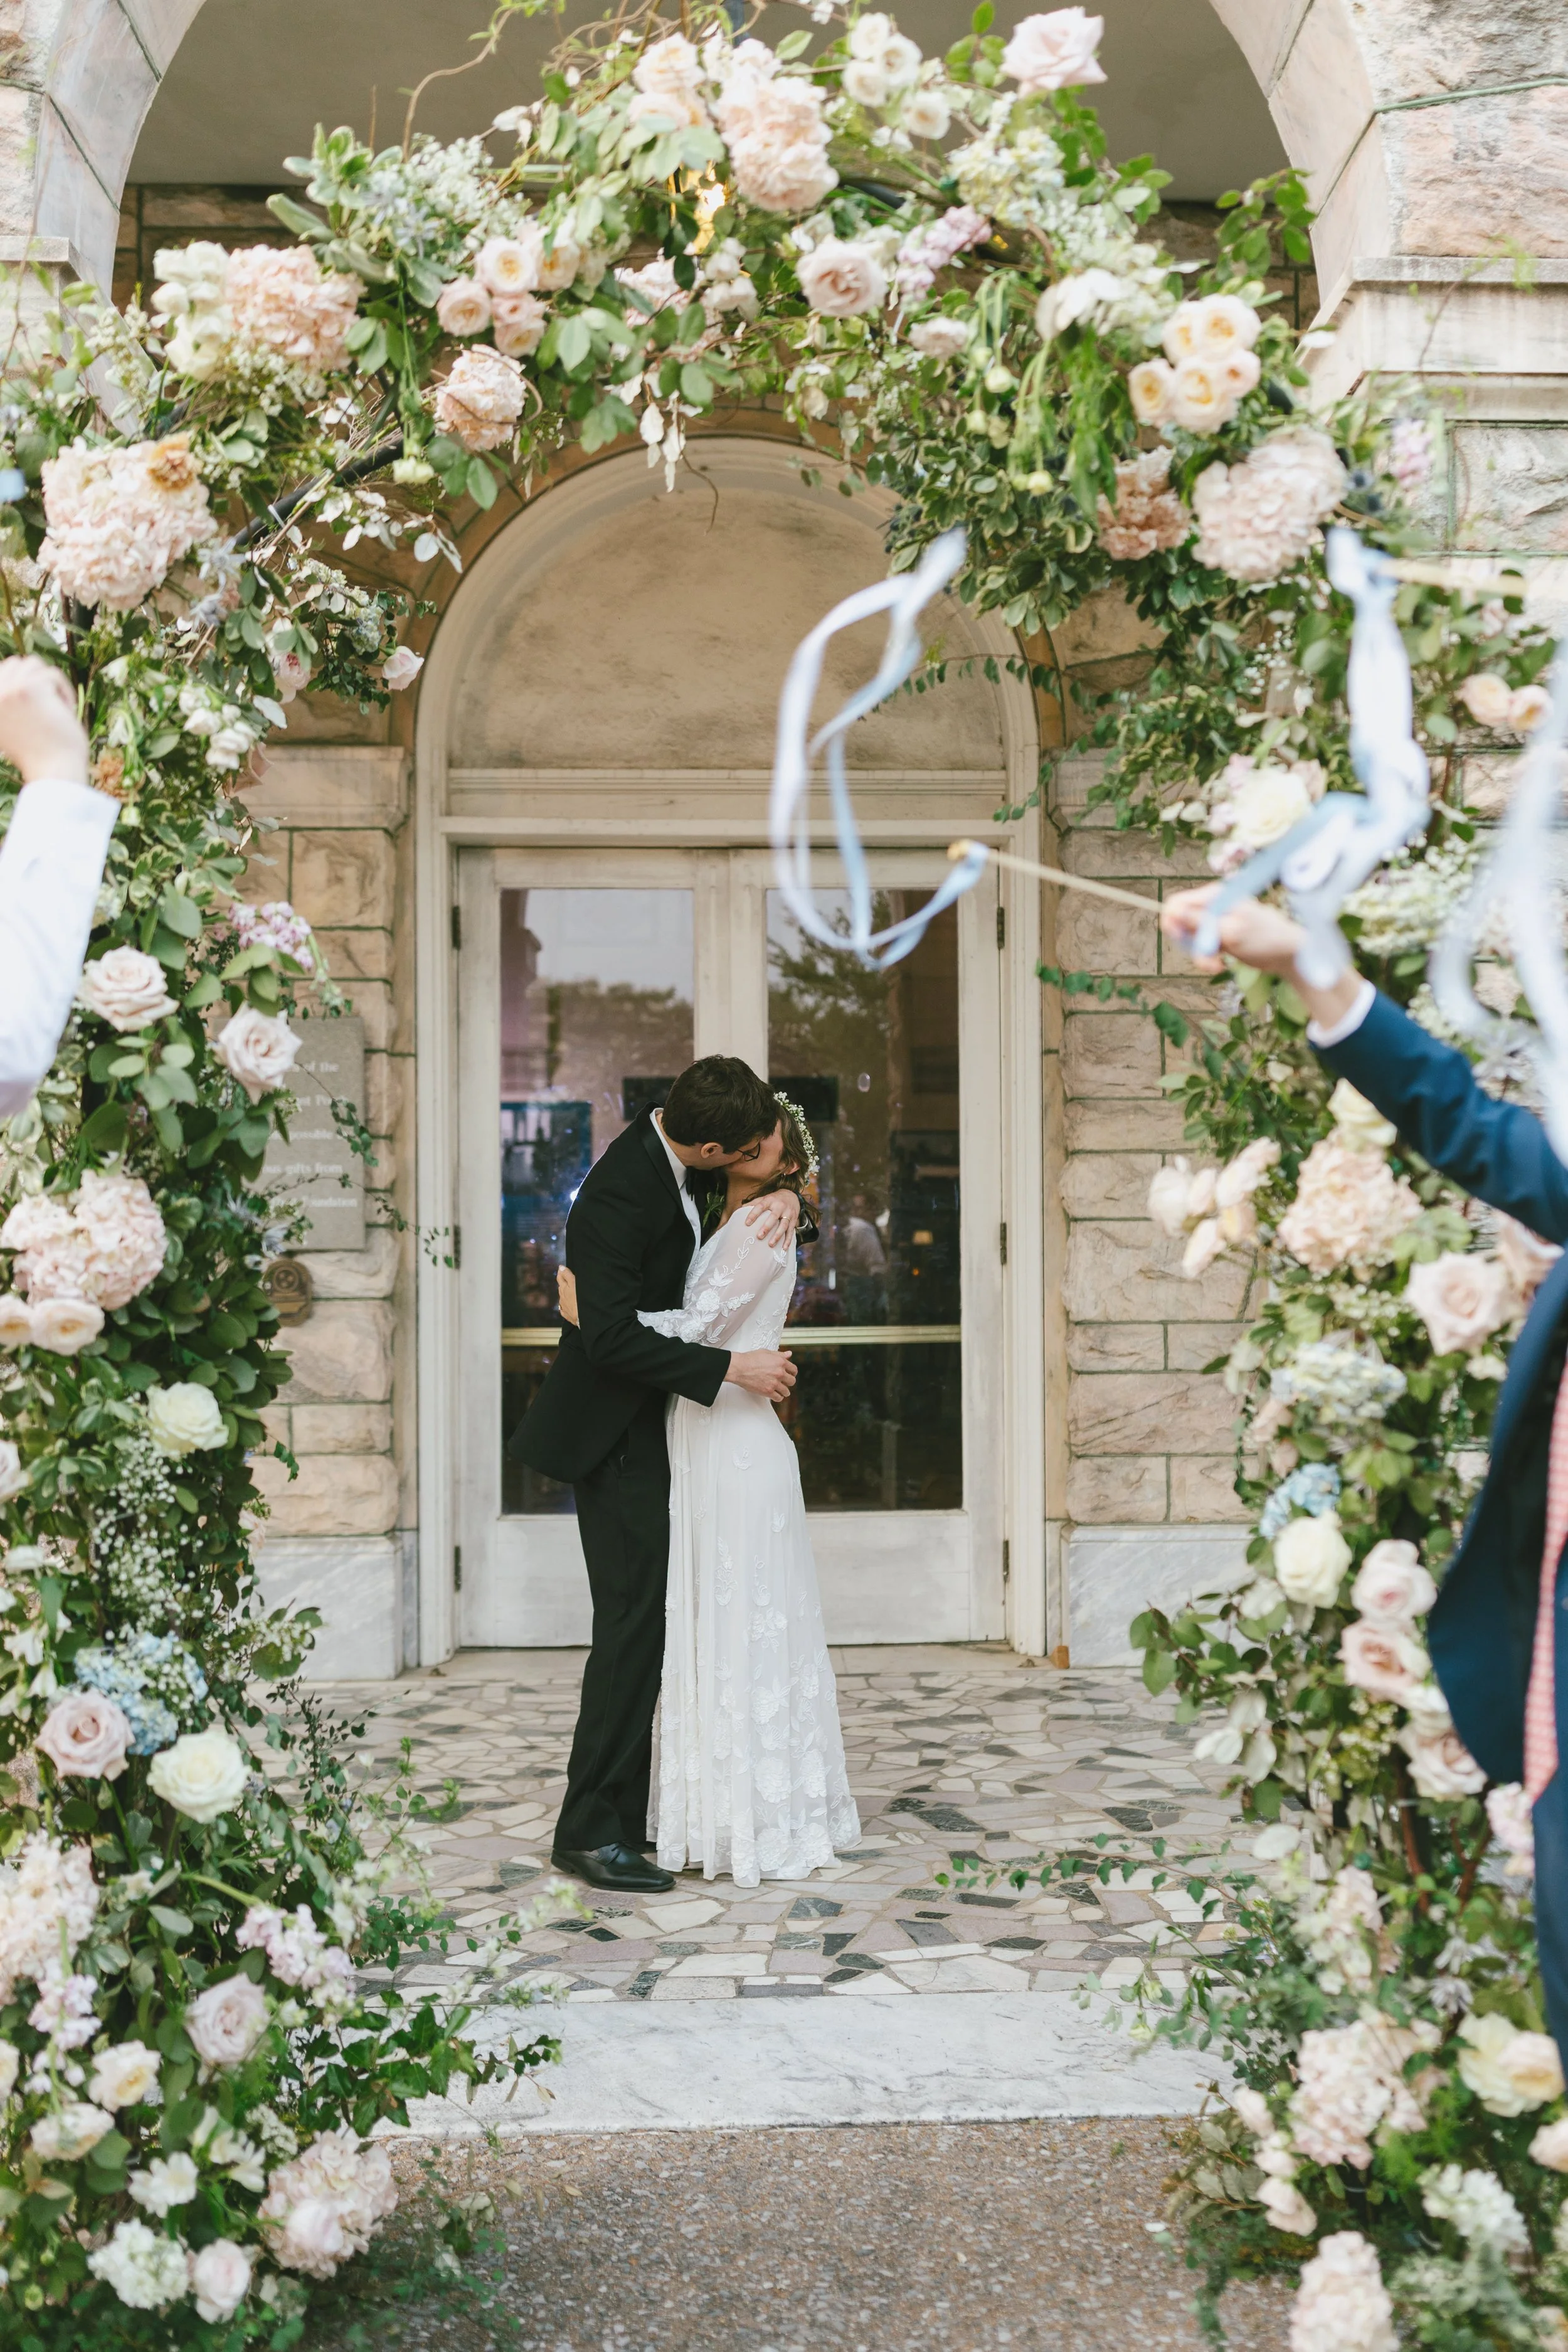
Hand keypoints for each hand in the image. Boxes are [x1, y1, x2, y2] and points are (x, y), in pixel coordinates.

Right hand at [0, 656, 87, 785]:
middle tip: (48, 709)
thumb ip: (9, 703)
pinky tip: (65, 713)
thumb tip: (15, 667)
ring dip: (51, 685)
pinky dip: (64, 692)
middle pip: (16, 664)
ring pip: (34, 664)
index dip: (23, 682)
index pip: (1, 671)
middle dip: (37, 681)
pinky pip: (52, 674)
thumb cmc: (41, 755)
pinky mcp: (28, 689)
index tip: (38, 706)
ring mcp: (7, 691)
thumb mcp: (14, 727)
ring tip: (56, 710)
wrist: (54, 772)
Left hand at [556, 1265, 578, 1327]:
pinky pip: (565, 1309)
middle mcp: (562, 1297)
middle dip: (563, 1282)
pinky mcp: (568, 1315)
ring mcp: (564, 1307)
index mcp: (564, 1288)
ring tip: (568, 1291)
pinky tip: (568, 1305)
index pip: (560, 1278)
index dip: (561, 1272)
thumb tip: (560, 1267)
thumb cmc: (580, 1300)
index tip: (561, 1268)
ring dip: (564, 1294)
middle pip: (561, 1288)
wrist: (583, 1317)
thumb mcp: (574, 1283)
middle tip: (565, 1278)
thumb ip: (567, 1275)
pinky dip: (566, 1306)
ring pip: (563, 1298)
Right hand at [724, 1348, 796, 1401]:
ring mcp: (774, 1383)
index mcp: (780, 1362)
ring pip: (786, 1391)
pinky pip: (778, 1398)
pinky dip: (778, 1397)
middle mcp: (779, 1373)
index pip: (794, 1369)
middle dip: (789, 1382)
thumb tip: (789, 1354)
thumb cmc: (750, 1359)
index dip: (792, 1372)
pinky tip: (776, 1395)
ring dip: (784, 1391)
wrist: (739, 1368)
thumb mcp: (766, 1352)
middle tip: (785, 1382)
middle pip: (792, 1381)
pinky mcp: (768, 1391)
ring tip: (781, 1390)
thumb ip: (779, 1354)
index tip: (790, 1374)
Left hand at [743, 1188, 800, 1247]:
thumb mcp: (765, 1198)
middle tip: (759, 1236)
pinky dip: (788, 1240)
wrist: (792, 1196)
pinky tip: (784, 1248)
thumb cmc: (774, 1199)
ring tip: (771, 1244)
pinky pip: (791, 1231)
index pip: (760, 1206)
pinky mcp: (794, 1220)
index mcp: (770, 1200)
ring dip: (777, 1235)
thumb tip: (740, 1210)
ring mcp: (788, 1213)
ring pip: (783, 1225)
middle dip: (766, 1227)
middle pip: (773, 1217)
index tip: (747, 1223)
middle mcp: (780, 1206)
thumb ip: (754, 1203)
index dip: (753, 1214)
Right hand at [1160, 885, 1306, 977]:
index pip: (1178, 903)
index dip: (1173, 923)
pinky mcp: (1219, 934)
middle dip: (1190, 944)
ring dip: (1200, 955)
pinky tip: (1220, 963)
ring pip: (1190, 938)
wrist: (1287, 953)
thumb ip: (1200, 921)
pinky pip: (1201, 946)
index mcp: (1214, 895)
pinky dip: (1207, 957)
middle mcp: (1212, 904)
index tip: (1183, 943)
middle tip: (1207, 958)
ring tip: (1216, 965)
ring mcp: (1215, 920)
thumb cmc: (1264, 939)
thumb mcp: (1230, 931)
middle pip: (1181, 922)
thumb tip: (1172, 911)